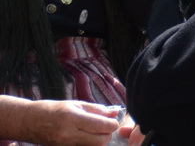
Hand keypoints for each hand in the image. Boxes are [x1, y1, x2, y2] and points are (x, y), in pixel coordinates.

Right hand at [0, 98, 126, 145]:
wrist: (29, 122)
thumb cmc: (52, 109)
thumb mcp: (75, 104)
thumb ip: (97, 109)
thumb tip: (115, 113)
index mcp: (73, 118)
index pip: (103, 126)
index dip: (112, 124)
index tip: (112, 120)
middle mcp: (69, 134)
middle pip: (101, 141)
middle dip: (108, 134)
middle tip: (105, 127)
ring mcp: (65, 145)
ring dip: (99, 140)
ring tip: (94, 131)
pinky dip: (89, 144)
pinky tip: (86, 136)